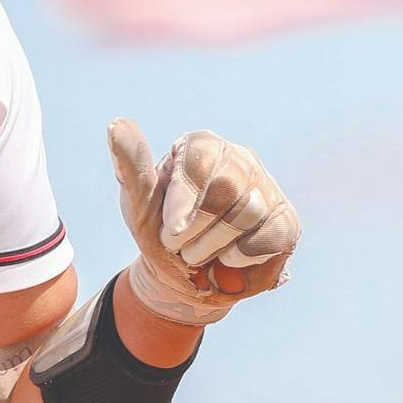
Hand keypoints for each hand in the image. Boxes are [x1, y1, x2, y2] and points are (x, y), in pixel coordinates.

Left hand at [107, 119, 300, 325]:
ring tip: (198, 254)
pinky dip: (240, 258)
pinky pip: (269, 237)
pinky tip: (227, 258)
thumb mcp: (138, 203)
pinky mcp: (285, 221)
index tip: (171, 233)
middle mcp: (239, 159)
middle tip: (179, 246)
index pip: (201, 159)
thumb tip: (116, 124)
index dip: (185, 200)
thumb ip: (130, 165)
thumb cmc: (160, 232)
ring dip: (214, 246)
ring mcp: (267, 188)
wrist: (185, 278)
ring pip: (249, 212)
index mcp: (201, 146)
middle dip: (196, 228)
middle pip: (227, 186)